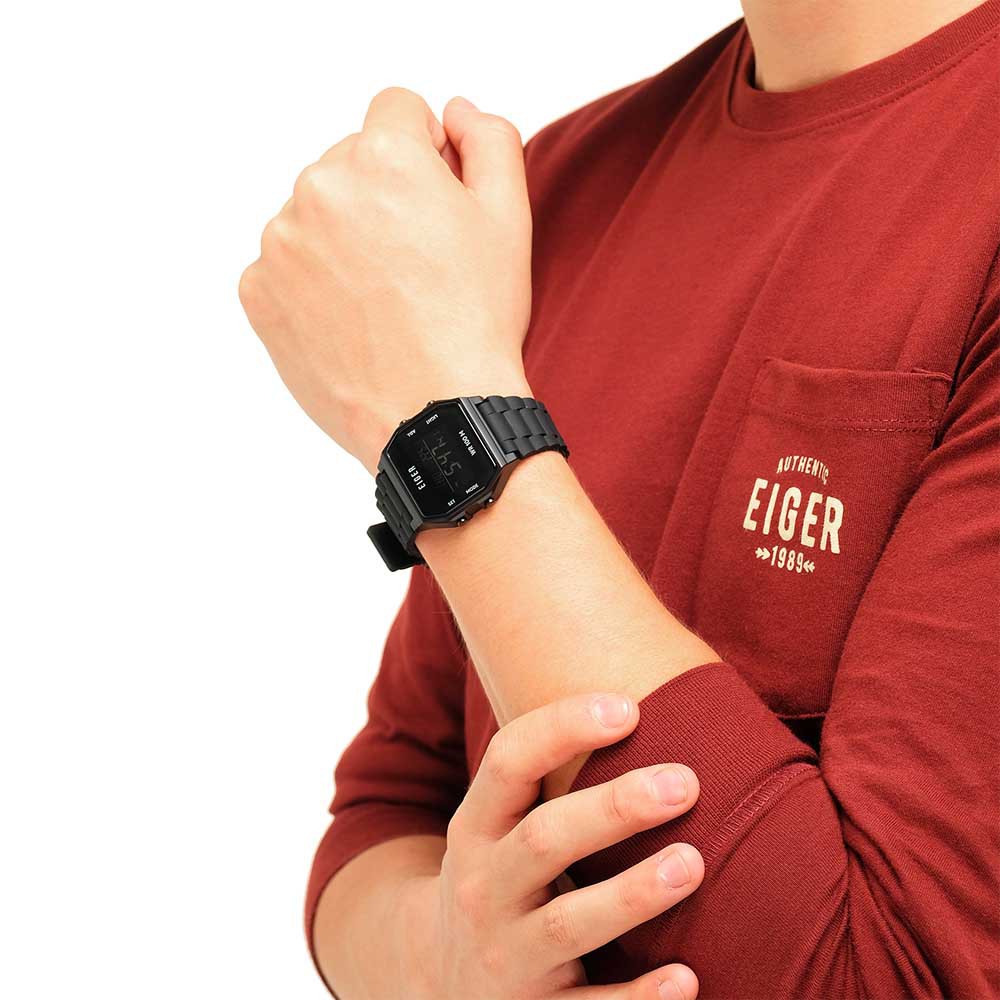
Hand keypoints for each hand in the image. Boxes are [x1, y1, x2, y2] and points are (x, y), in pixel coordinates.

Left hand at [238, 88, 533, 473]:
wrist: (436, 414)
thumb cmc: (476, 321)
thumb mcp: (509, 219)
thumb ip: (488, 140)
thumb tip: (452, 110)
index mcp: (384, 157)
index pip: (397, 111)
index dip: (426, 154)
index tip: (435, 204)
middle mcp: (320, 186)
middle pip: (351, 162)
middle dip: (381, 197)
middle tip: (415, 264)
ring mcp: (281, 242)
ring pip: (314, 214)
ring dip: (342, 239)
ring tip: (383, 299)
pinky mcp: (258, 292)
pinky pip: (284, 266)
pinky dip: (312, 284)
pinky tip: (350, 320)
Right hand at [395, 692, 704, 998]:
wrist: (437, 981)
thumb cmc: (499, 879)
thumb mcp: (495, 829)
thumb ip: (545, 785)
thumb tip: (642, 705)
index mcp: (475, 828)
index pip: (508, 762)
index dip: (563, 727)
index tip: (629, 707)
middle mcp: (483, 887)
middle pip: (545, 839)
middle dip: (615, 807)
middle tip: (685, 782)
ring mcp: (505, 956)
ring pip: (570, 923)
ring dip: (634, 892)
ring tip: (693, 862)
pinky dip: (638, 997)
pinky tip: (687, 978)